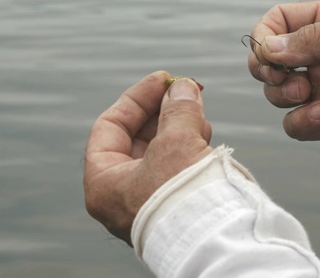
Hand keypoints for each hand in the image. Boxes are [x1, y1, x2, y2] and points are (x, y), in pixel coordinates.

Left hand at [83, 72, 212, 244]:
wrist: (215, 240)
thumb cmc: (183, 197)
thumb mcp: (176, 142)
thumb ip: (177, 109)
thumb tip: (183, 88)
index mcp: (104, 184)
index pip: (110, 127)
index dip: (136, 98)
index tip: (163, 79)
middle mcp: (122, 196)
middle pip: (137, 139)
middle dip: (162, 111)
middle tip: (184, 92)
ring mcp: (149, 203)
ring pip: (160, 152)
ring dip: (179, 126)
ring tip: (198, 113)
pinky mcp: (175, 206)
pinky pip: (177, 167)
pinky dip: (189, 146)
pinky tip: (204, 133)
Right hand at [248, 0, 319, 176]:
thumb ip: (314, 37)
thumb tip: (269, 47)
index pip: (280, 21)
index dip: (265, 35)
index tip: (269, 53)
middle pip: (270, 58)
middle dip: (265, 68)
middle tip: (281, 75)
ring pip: (277, 92)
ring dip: (282, 94)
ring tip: (306, 92)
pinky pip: (295, 124)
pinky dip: (299, 121)